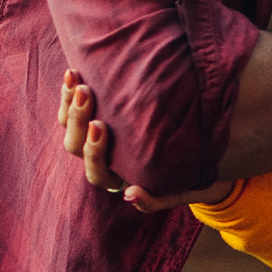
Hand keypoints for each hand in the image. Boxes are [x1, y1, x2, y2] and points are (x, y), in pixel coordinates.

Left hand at [57, 74, 225, 211]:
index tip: (100, 125)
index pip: (96, 171)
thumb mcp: (181, 189)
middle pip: (75, 145)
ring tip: (76, 79)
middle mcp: (102, 160)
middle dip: (78, 119)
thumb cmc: (191, 173)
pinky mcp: (96, 117)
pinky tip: (73, 72)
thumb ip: (157, 199)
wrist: (202, 152)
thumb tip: (129, 195)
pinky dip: (70, 92)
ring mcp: (96, 138)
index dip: (94, 151)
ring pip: (69, 126)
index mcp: (117, 178)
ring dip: (69, 103)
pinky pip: (72, 108)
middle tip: (86, 92)